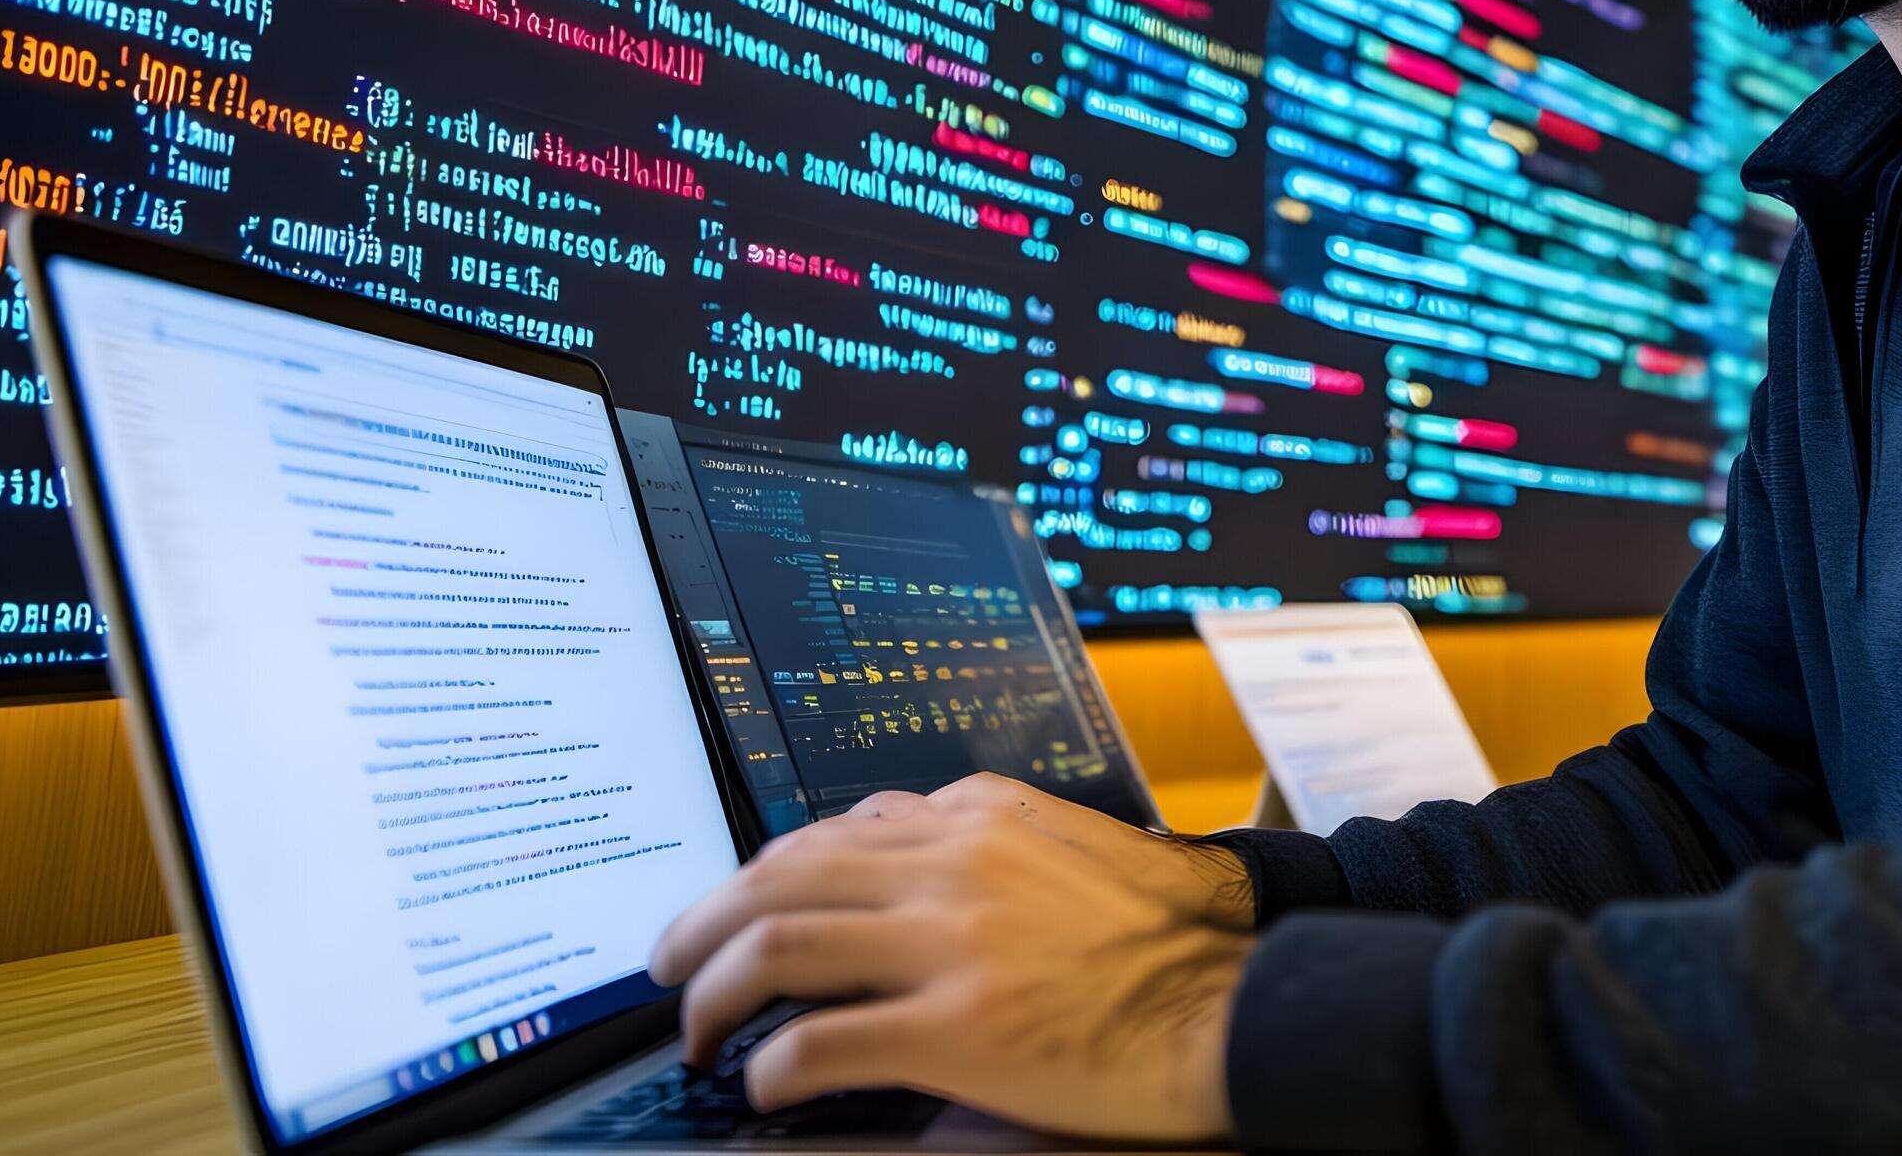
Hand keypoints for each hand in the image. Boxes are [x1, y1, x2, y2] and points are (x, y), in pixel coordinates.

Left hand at [648, 800, 1247, 1138]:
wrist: (1232, 1007)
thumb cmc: (1168, 944)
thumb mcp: (1076, 847)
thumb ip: (991, 838)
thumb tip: (912, 841)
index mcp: (981, 817)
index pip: (835, 830)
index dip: (765, 873)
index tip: (741, 906)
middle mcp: (954, 864)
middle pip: (779, 876)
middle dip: (702, 922)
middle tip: (668, 964)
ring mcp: (952, 945)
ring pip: (777, 946)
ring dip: (713, 994)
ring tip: (696, 1030)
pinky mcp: (958, 1030)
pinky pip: (822, 1042)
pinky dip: (772, 1065)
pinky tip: (762, 1085)